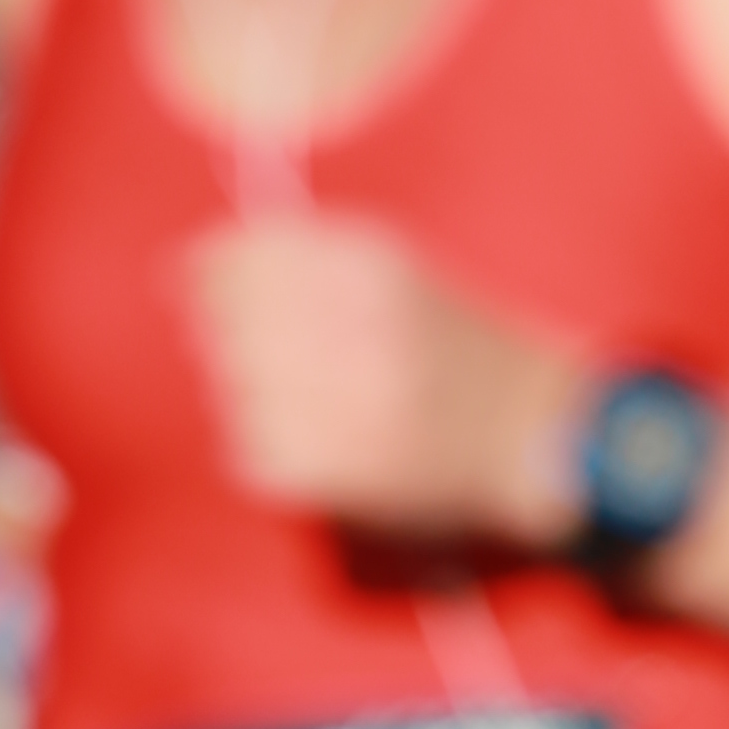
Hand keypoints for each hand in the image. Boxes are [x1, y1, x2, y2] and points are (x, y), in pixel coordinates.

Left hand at [183, 212, 586, 543]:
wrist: (545, 435)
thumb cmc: (457, 345)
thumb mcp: (395, 268)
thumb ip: (296, 255)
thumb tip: (184, 267)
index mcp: (372, 266)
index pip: (242, 256)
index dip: (214, 272)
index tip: (207, 283)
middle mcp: (361, 328)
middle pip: (232, 323)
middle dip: (234, 336)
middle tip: (282, 355)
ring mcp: (353, 404)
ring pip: (235, 388)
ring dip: (254, 393)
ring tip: (314, 400)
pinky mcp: (343, 473)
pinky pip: (252, 449)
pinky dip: (267, 446)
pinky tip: (315, 441)